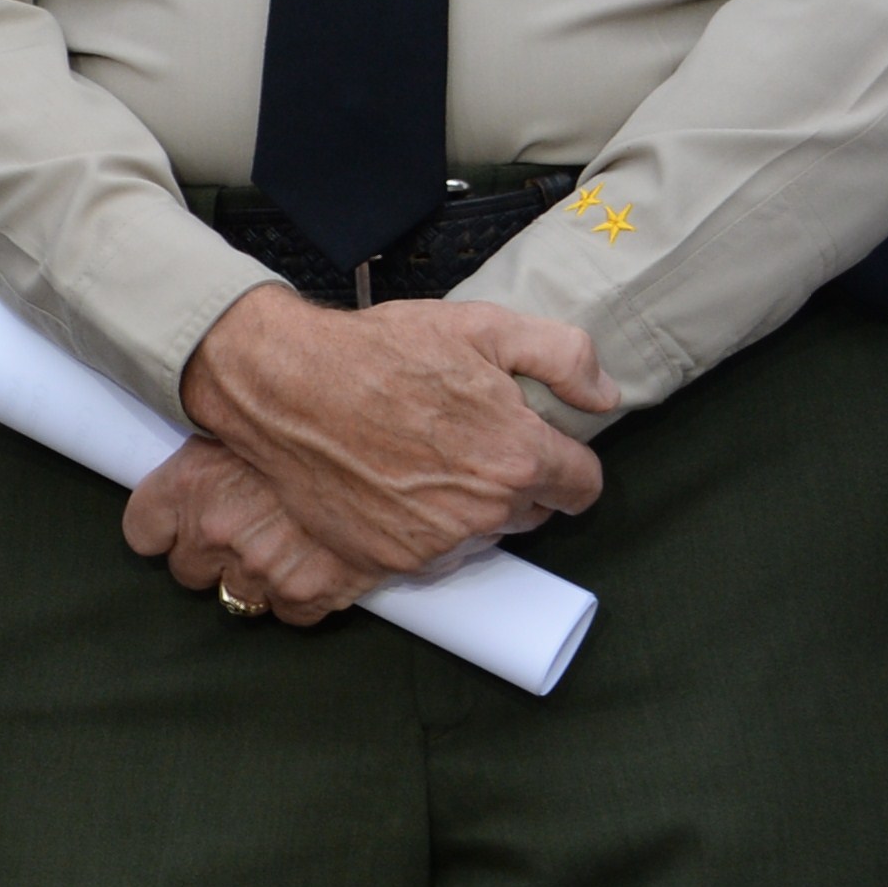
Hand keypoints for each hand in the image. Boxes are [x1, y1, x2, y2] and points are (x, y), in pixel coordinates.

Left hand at [120, 438, 381, 623]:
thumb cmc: (320, 418)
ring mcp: (260, 567)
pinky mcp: (309, 593)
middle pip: (187, 571)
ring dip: (256, 579)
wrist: (394, 443)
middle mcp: (214, 530)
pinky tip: (318, 568)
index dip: (165, 531)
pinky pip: (290, 616)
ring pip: (237, 598)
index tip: (180, 526)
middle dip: (212, 557)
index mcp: (189, 483)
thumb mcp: (247, 416)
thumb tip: (200, 441)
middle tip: (245, 532)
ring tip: (286, 548)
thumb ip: (213, 448)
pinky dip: (302, 599)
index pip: (143, 532)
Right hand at [177, 282, 618, 580]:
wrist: (283, 385)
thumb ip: (563, 356)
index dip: (566, 463)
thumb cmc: (378, 352)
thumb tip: (604, 396)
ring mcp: (436, 541)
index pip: (583, 487)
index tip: (539, 448)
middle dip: (512, 483)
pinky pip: (429, 553)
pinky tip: (391, 484)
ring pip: (479, 535)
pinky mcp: (389, 559)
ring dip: (465, 508)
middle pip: (531, 512)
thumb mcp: (480, 326)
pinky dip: (418, 527)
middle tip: (465, 442)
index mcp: (519, 456)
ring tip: (422, 461)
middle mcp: (485, 509)